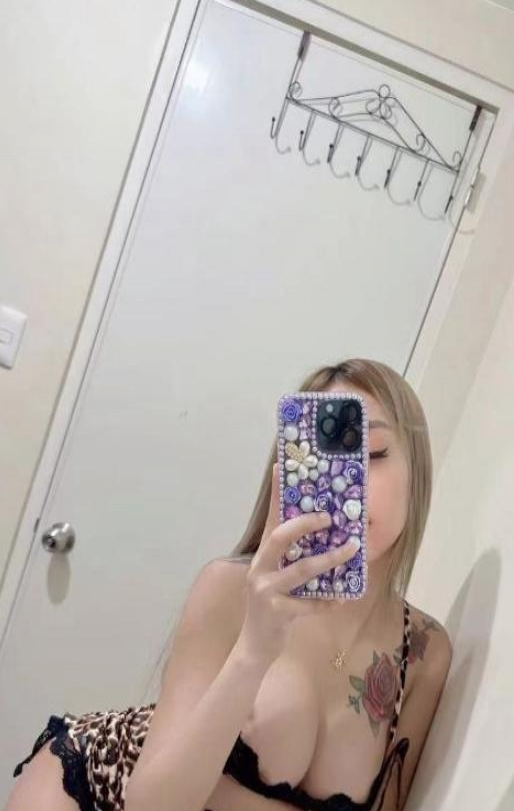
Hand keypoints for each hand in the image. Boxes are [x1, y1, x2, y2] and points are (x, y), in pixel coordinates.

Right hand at [237, 463, 358, 662]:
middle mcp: (259, 568)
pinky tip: (343, 598)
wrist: (256, 646)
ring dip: (329, 560)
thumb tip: (326, 538)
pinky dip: (328, 601)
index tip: (280, 469)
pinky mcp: (276, 612)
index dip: (276, 496)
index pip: (270, 519)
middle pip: (279, 538)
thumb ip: (293, 559)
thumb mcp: (278, 578)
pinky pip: (309, 604)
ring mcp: (265, 590)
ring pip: (301, 569)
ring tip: (351, 550)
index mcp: (262, 556)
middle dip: (305, 524)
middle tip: (329, 517)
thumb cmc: (273, 606)